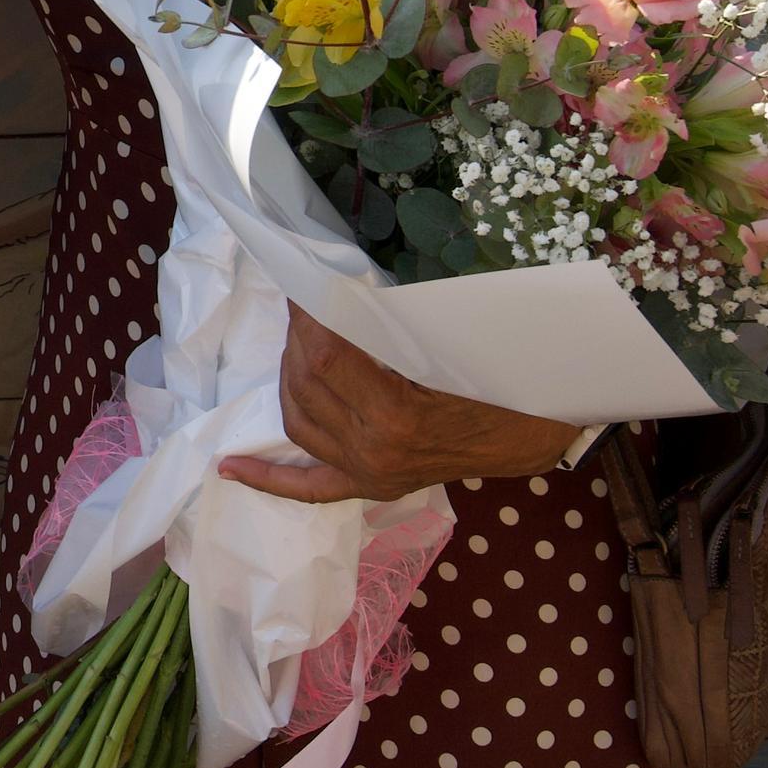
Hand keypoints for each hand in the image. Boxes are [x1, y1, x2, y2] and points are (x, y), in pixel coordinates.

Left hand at [217, 306, 586, 504]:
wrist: (538, 434)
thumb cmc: (508, 379)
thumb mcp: (455, 342)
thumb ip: (394, 322)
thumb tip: (337, 283)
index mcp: (398, 415)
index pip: (324, 355)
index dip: (307, 313)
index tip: (303, 278)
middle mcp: (375, 451)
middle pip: (304, 384)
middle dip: (298, 335)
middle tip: (306, 299)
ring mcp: (369, 474)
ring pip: (297, 420)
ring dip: (289, 375)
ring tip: (300, 340)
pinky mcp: (370, 487)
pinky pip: (308, 489)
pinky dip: (267, 479)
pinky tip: (230, 468)